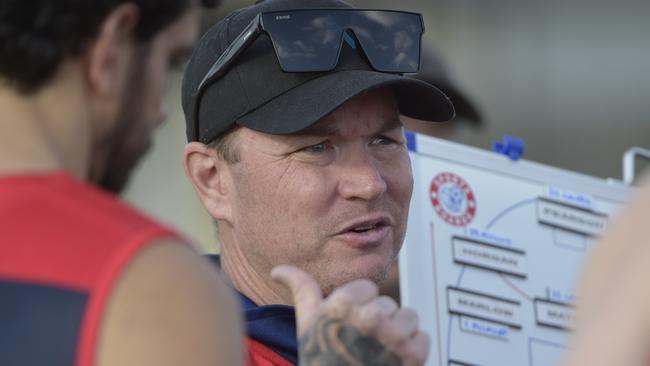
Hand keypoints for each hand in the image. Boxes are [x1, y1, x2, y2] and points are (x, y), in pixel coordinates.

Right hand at [271, 265, 428, 365]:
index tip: (350, 329)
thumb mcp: (307, 325)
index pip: (368, 288)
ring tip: (379, 353)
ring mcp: (393, 336)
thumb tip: (277, 270)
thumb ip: (301, 289)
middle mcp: (369, 317)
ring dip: (398, 333)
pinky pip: (422, 337)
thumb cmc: (322, 361)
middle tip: (362, 345)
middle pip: (387, 303)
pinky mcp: (413, 355)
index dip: (359, 309)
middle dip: (378, 322)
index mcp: (342, 305)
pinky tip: (392, 362)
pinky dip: (412, 351)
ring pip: (408, 316)